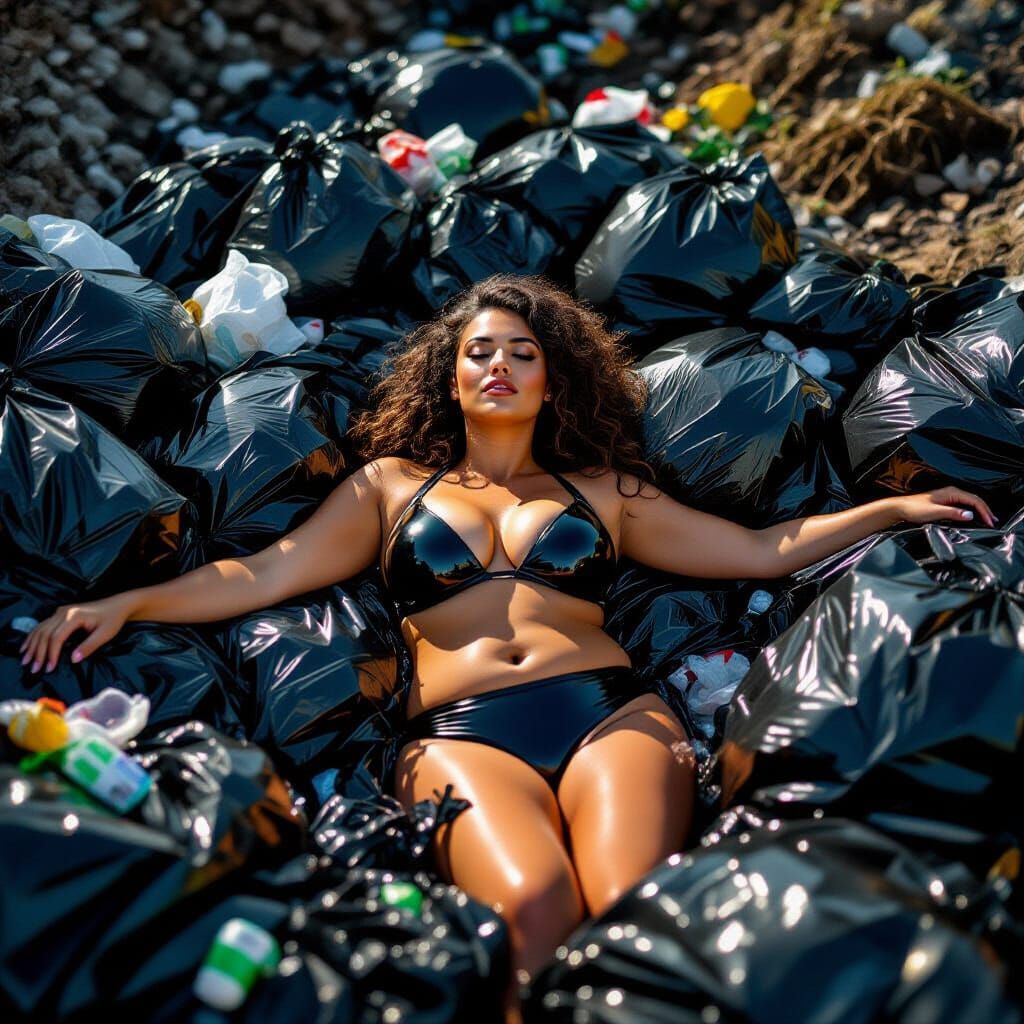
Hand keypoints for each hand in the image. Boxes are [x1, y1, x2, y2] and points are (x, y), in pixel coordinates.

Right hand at [19, 594, 134, 673]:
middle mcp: (64, 612)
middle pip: (45, 633)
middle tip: (34, 669)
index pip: (57, 637)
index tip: (49, 668)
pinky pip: (42, 625)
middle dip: (38, 653)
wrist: (117, 605)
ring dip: (32, 645)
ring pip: (41, 629)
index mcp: (74, 616)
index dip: (51, 654)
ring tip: (25, 661)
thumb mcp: (105, 634)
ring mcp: (61, 611)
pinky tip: (27, 646)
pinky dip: (33, 636)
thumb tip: (73, 660)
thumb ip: (89, 646)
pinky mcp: (60, 613)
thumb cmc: (113, 619)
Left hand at [890, 487, 996, 527]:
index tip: (989, 522)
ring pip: (969, 502)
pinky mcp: (944, 503)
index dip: (984, 511)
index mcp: (951, 492)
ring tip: (987, 520)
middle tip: (993, 522)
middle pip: (974, 500)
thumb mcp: (934, 512)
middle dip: (985, 510)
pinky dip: (971, 511)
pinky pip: (962, 505)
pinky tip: (973, 517)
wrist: (899, 508)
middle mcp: (951, 493)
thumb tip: (969, 514)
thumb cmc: (913, 509)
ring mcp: (947, 497)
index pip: (974, 500)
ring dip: (979, 511)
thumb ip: (953, 513)